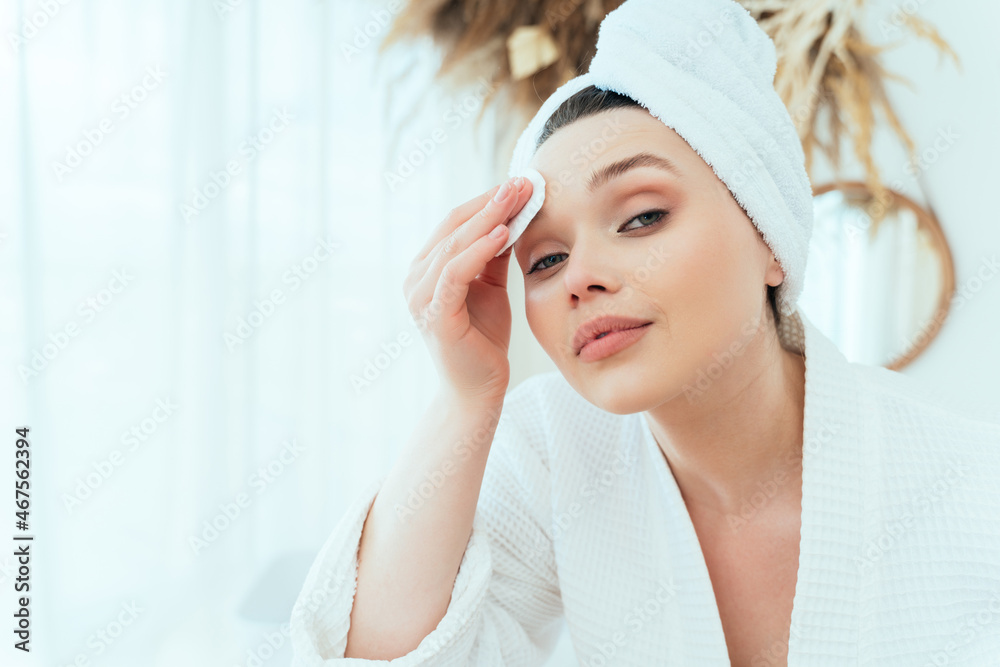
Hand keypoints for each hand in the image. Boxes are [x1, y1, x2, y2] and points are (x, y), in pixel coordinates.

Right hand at [403, 176, 533, 405]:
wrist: (479, 387)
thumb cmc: (483, 337)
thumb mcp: (491, 286)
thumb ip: (494, 253)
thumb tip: (513, 213)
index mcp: (426, 268)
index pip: (455, 222)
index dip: (487, 200)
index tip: (520, 182)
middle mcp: (416, 278)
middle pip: (453, 227)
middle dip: (491, 202)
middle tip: (523, 181)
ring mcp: (421, 296)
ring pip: (454, 245)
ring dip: (489, 218)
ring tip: (517, 198)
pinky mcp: (434, 315)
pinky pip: (455, 272)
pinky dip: (479, 249)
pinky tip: (504, 233)